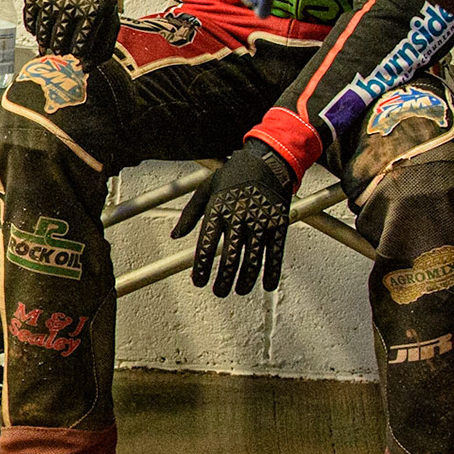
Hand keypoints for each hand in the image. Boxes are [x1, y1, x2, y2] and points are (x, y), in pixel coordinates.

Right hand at [22, 0, 120, 64]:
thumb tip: (86, 68)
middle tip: (65, 47)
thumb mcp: (109, 19)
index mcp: (91, 11)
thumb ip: (103, 48)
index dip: (78, 54)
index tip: (78, 52)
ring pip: (43, 37)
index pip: (80, 48)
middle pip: (59, 45)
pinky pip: (30, 25)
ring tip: (55, 38)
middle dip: (62, 50)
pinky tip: (45, 26)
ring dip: (48, 43)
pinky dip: (36, 30)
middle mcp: (68, 5)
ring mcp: (49, 0)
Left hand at [171, 139, 295, 295]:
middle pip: (230, 258)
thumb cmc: (232, 175)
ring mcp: (260, 221)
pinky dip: (273, 271)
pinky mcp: (278, 224)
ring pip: (253, 259)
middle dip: (223, 280)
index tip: (199, 282)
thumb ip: (189, 214)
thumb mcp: (206, 189)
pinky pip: (276, 253)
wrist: (266, 161)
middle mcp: (239, 218)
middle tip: (218, 292)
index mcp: (218, 210)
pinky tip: (268, 285)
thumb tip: (174, 235)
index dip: (202, 267)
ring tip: (238, 291)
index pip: (206, 246)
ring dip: (245, 280)